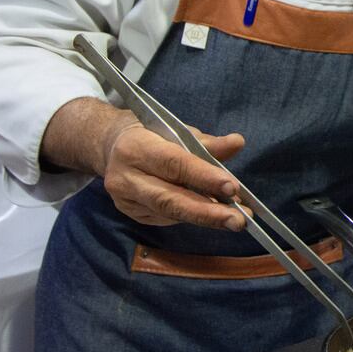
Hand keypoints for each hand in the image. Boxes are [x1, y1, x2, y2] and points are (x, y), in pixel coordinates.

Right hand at [101, 122, 247, 230]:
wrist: (114, 146)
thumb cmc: (154, 136)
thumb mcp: (179, 131)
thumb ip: (208, 142)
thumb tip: (238, 143)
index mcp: (137, 148)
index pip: (173, 164)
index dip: (203, 177)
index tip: (232, 187)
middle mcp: (126, 177)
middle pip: (169, 199)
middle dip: (207, 212)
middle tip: (238, 220)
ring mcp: (126, 200)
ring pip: (170, 213)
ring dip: (205, 217)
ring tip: (235, 219)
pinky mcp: (132, 214)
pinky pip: (166, 219)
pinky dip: (193, 217)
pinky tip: (214, 216)